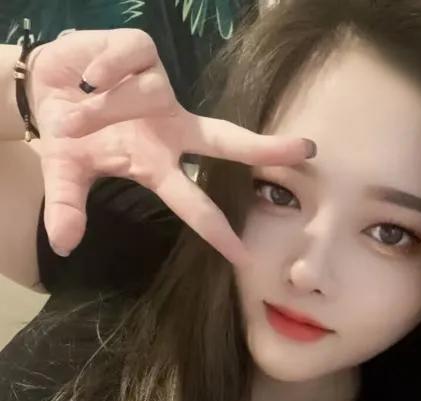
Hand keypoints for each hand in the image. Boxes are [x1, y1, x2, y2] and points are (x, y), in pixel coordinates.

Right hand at [25, 28, 314, 264]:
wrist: (43, 88)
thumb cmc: (69, 138)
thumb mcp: (66, 175)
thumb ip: (68, 207)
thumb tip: (63, 244)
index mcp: (157, 164)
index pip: (193, 202)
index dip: (215, 229)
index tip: (242, 255)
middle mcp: (171, 129)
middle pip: (226, 140)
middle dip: (265, 147)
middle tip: (307, 150)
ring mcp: (161, 92)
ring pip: (145, 96)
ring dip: (101, 106)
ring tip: (75, 107)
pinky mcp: (144, 55)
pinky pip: (127, 59)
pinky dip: (100, 67)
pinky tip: (85, 75)